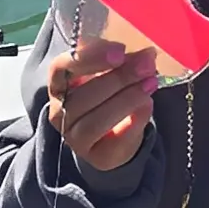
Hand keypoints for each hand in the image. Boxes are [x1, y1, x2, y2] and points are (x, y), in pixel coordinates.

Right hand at [47, 38, 158, 171]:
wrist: (117, 136)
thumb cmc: (109, 97)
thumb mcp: (111, 74)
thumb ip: (121, 63)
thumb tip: (144, 56)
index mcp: (59, 84)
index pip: (61, 68)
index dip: (90, 58)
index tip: (119, 51)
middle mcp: (59, 112)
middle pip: (82, 96)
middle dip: (119, 78)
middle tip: (146, 65)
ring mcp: (75, 138)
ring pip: (94, 121)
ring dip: (126, 100)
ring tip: (150, 83)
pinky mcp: (97, 156)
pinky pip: (115, 141)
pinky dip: (135, 121)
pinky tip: (148, 105)